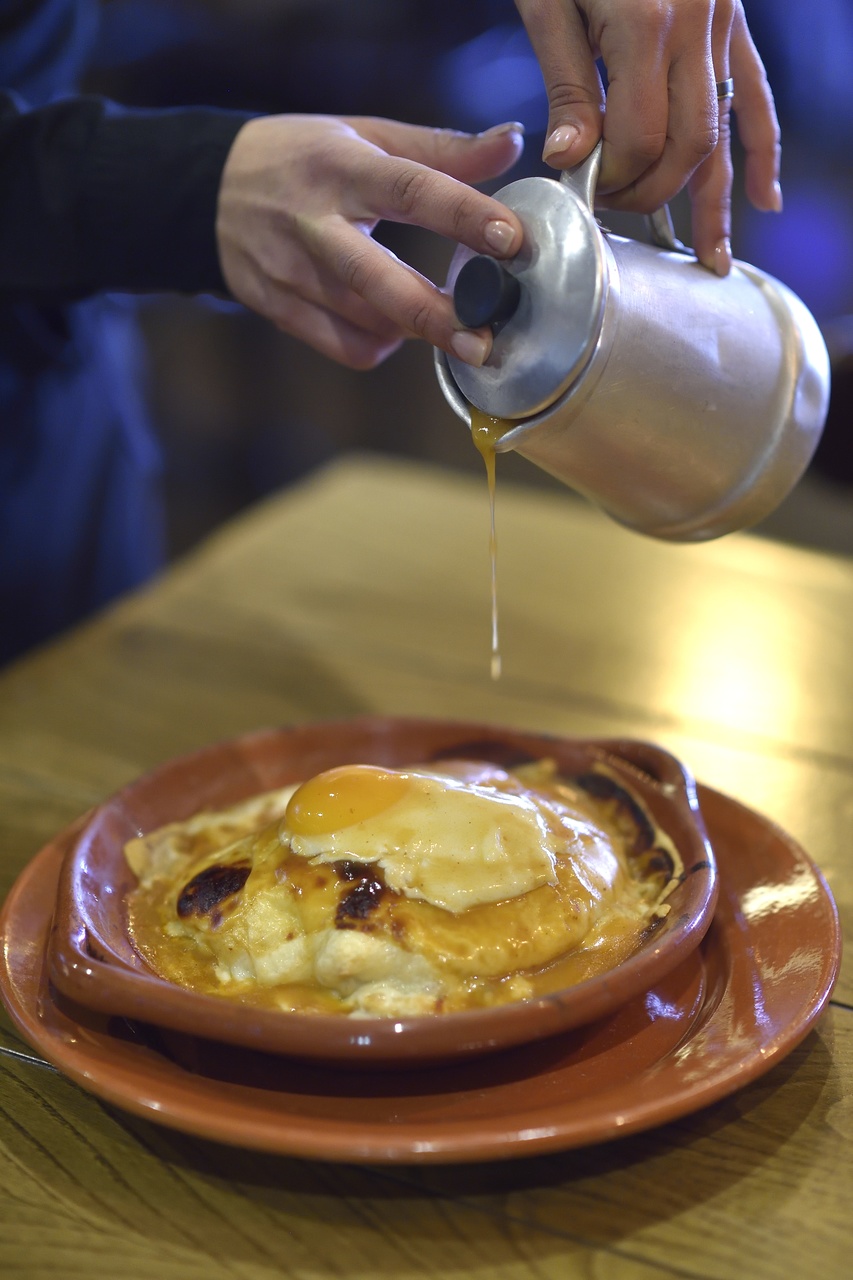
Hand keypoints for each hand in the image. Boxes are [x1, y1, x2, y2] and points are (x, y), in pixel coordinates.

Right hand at [216, 114, 524, 368]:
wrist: (207, 190)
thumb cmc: (303, 159)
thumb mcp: (365, 136)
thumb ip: (442, 149)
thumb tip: (513, 143)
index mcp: (343, 167)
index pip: (411, 189)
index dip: (464, 215)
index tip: (512, 240)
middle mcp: (313, 221)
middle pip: (379, 279)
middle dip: (436, 316)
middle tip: (484, 342)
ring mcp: (290, 270)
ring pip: (365, 320)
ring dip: (415, 329)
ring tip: (448, 323)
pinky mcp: (276, 306)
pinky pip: (342, 346)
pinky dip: (379, 345)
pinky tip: (393, 328)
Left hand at [515, 0, 780, 274]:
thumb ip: (567, 82)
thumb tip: (573, 159)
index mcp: (643, 24)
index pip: (640, 138)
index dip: (613, 177)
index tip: (583, 190)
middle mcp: (694, 27)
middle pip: (688, 143)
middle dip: (655, 192)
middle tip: (621, 215)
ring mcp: (721, 22)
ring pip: (726, 129)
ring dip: (718, 197)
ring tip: (714, 258)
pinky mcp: (730, 18)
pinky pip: (754, 91)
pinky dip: (761, 146)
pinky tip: (763, 197)